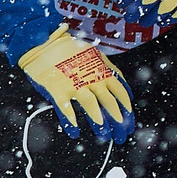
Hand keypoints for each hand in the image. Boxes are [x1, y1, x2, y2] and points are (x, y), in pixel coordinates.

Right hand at [16, 26, 135, 141]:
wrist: (47, 42)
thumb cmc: (73, 50)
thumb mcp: (97, 56)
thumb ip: (110, 71)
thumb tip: (125, 88)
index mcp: (103, 71)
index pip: (120, 92)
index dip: (126, 108)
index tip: (129, 121)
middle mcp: (91, 78)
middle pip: (109, 102)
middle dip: (117, 120)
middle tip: (120, 135)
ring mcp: (74, 83)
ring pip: (91, 105)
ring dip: (98, 121)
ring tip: (104, 135)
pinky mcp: (57, 88)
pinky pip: (65, 108)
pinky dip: (70, 122)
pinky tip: (75, 132)